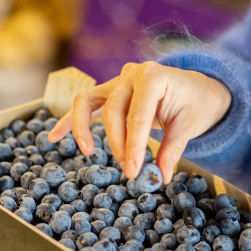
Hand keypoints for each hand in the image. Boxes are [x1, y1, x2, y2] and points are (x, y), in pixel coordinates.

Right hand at [47, 62, 231, 180]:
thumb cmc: (195, 103)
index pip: (137, 115)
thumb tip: (160, 176)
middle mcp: (130, 74)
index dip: (134, 146)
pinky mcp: (109, 92)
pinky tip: (53, 136)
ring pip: (88, 103)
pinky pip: (84, 105)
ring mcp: (117, 81)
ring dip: (85, 130)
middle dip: (118, 144)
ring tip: (89, 152)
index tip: (134, 171)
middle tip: (128, 169)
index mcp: (153, 76)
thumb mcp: (190, 125)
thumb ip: (173, 150)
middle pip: (113, 111)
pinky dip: (68, 120)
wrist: (198, 88)